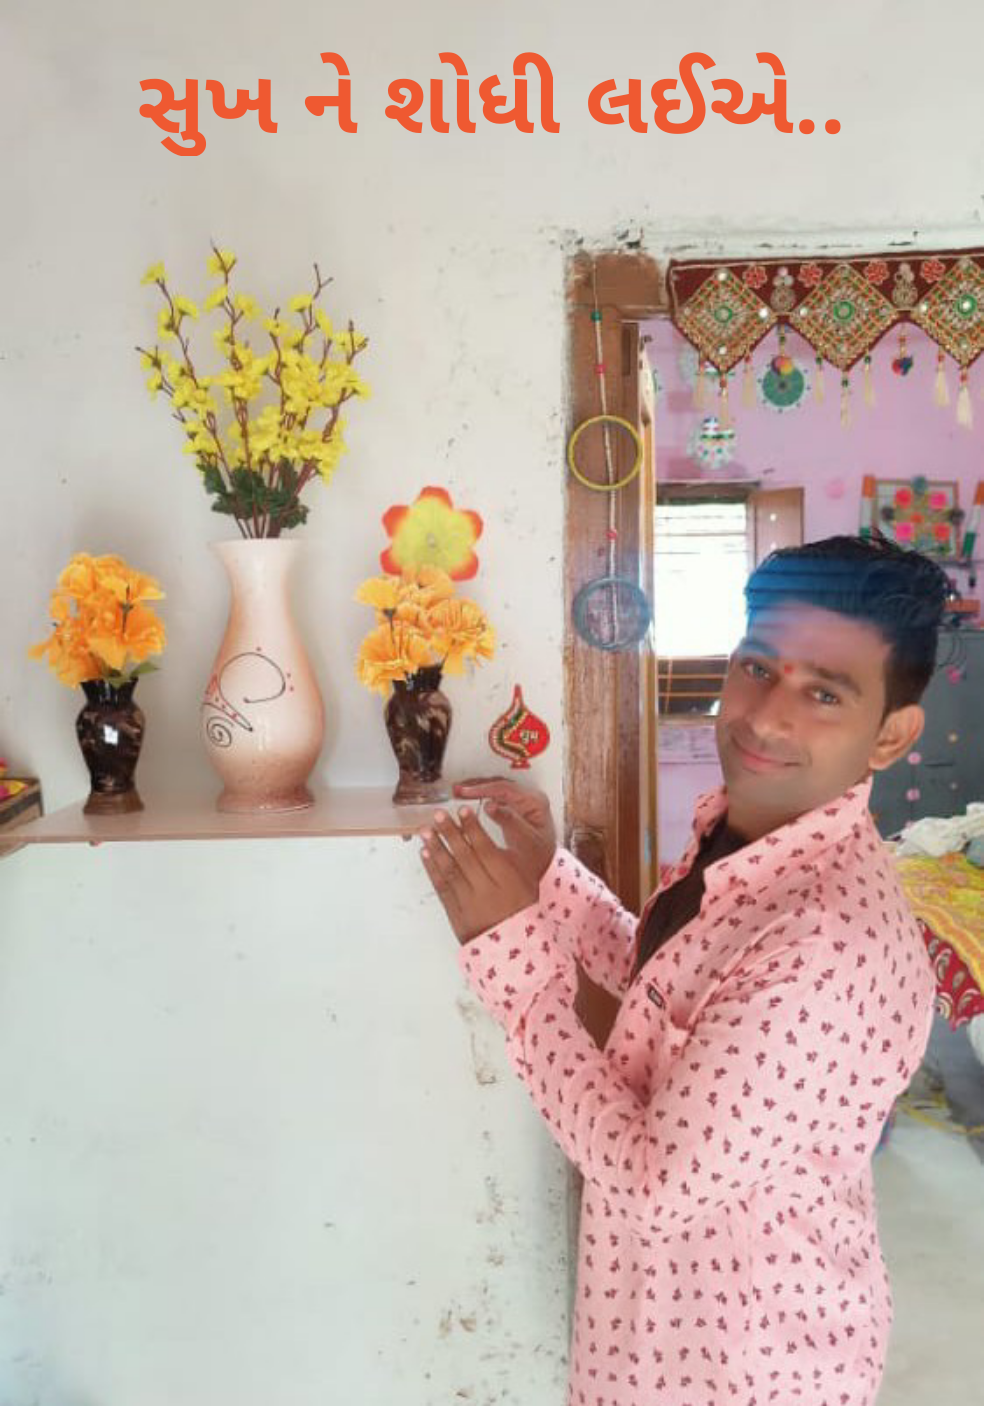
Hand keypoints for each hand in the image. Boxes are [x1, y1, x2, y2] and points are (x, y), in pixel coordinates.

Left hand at [419, 806, 538, 944]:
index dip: (472, 827)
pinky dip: (432, 870)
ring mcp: (469, 902)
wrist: (513, 946)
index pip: (485, 847)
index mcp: (506, 878)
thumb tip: (484, 835)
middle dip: (450, 832)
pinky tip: (425, 854)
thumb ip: (509, 858)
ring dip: (436, 848)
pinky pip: (442, 888)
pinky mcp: (456, 913)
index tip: (462, 810)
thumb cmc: (522, 908)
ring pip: (450, 870)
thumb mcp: (526, 880)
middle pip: (464, 855)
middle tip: (439, 814)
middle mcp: (486, 889)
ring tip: (426, 830)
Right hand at [452, 776, 557, 889]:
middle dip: (477, 786)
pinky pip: (495, 795)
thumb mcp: (524, 840)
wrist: (544, 866)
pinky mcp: (515, 806)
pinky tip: (466, 799)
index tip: (465, 793)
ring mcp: (522, 800)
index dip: (483, 789)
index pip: (505, 788)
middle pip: (499, 784)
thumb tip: (489, 805)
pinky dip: (480, 796)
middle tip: (456, 790)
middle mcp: (529, 796)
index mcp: (534, 801)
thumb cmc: (537, 855)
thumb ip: (509, 822)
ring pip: (496, 788)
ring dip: (476, 789)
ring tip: (457, 792)